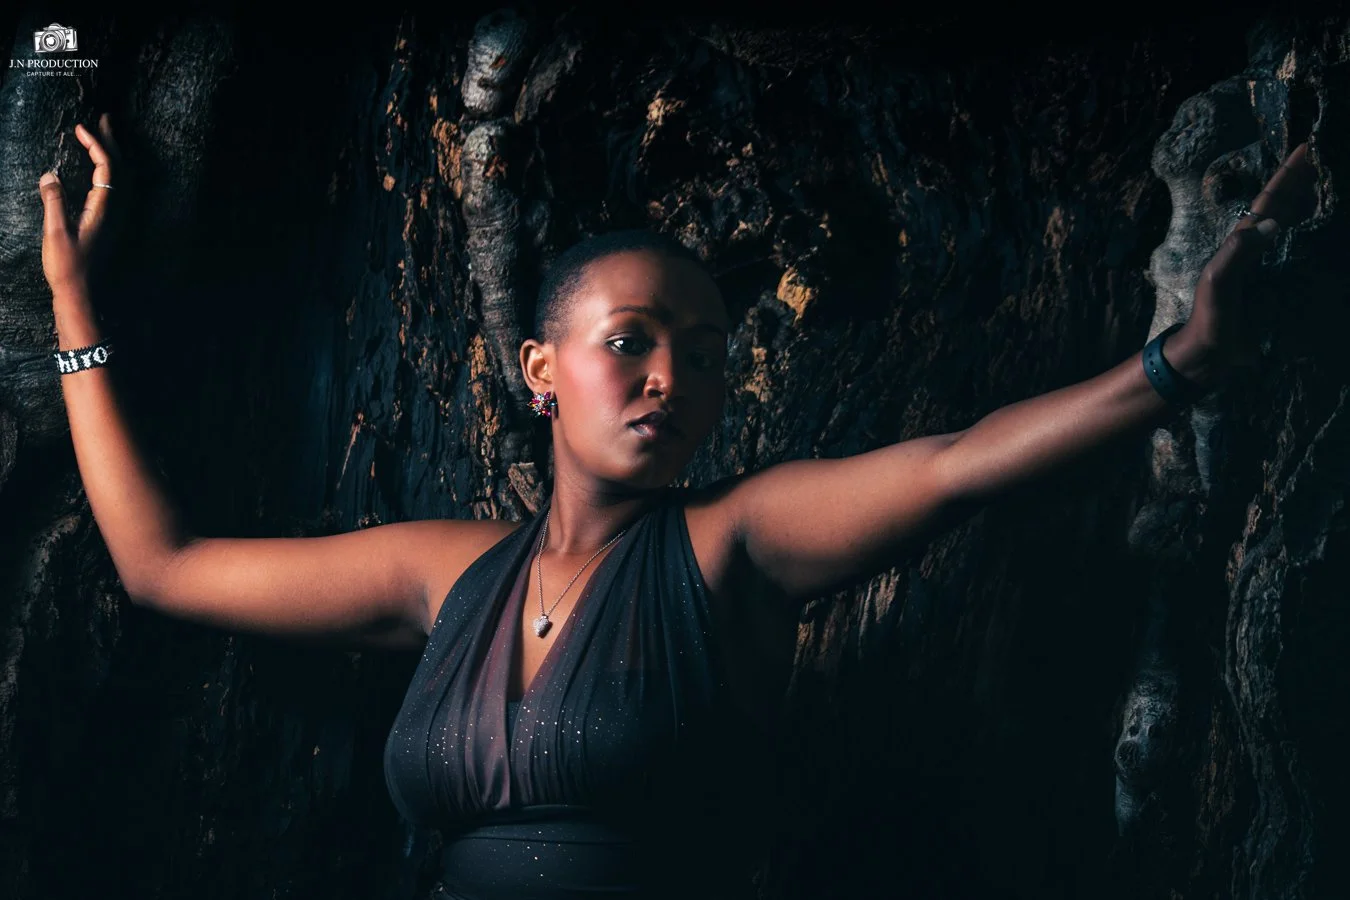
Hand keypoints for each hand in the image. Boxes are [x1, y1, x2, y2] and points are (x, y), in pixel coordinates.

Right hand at [39, 113, 121, 299]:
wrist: (82, 294)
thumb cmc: (68, 267)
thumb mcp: (55, 232)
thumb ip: (53, 202)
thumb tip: (49, 175)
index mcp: (105, 209)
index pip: (107, 168)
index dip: (96, 144)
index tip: (81, 127)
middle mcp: (116, 212)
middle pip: (120, 169)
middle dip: (112, 142)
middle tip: (105, 119)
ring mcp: (116, 218)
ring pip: (122, 179)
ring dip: (114, 155)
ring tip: (105, 136)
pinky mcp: (111, 225)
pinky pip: (118, 190)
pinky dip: (112, 171)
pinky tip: (104, 171)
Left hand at [1170, 142, 1318, 379]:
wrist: (1209, 355)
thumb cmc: (1211, 319)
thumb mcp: (1218, 283)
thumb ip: (1238, 254)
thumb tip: (1271, 223)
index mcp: (1242, 243)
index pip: (1268, 202)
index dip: (1286, 175)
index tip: (1306, 148)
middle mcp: (1255, 249)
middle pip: (1281, 207)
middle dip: (1301, 181)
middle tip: (1324, 156)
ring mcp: (1266, 266)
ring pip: (1291, 225)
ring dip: (1307, 203)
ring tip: (1327, 183)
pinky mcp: (1277, 285)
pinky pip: (1299, 251)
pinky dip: (1312, 236)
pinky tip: (1323, 231)